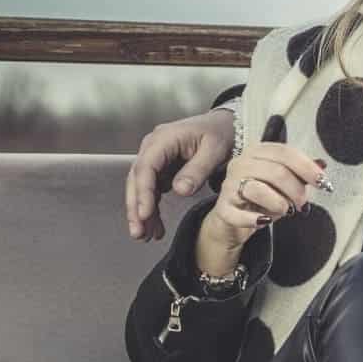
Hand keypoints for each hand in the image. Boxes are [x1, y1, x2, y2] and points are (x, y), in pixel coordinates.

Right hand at [125, 108, 237, 240]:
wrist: (227, 125)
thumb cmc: (221, 132)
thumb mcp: (215, 149)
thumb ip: (197, 169)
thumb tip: (179, 191)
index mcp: (163, 139)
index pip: (146, 168)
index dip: (143, 192)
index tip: (145, 214)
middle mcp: (153, 147)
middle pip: (137, 180)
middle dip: (136, 208)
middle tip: (138, 232)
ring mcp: (156, 158)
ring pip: (141, 188)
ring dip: (142, 212)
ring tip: (145, 236)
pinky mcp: (162, 169)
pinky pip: (152, 190)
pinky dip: (152, 208)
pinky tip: (155, 226)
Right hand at [202, 144, 324, 248]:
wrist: (234, 220)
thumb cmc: (262, 198)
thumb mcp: (284, 184)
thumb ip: (301, 173)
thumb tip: (322, 164)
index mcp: (257, 152)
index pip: (284, 152)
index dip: (307, 167)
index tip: (322, 182)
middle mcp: (241, 164)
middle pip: (276, 171)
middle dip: (296, 190)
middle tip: (303, 204)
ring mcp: (229, 186)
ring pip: (258, 190)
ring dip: (279, 204)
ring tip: (285, 211)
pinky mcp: (223, 208)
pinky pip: (239, 214)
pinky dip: (256, 219)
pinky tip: (265, 220)